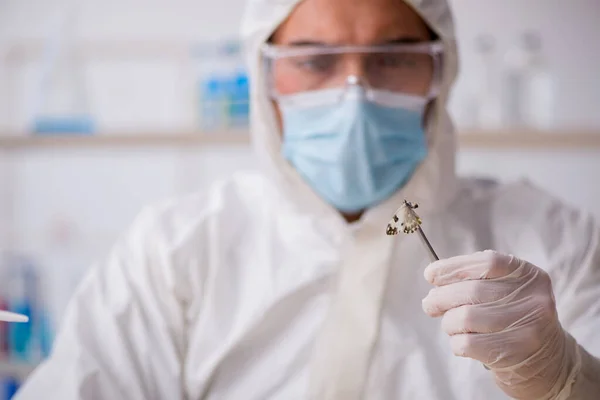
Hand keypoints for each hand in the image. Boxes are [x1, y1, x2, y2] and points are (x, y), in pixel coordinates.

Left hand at [422, 250, 579, 398]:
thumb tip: (434, 277)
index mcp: (529, 276)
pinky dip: (455, 342)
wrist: (546, 361)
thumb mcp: (506, 291)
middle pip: (471, 291)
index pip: (487, 263)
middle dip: (441, 297)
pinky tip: (462, 342)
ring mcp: (527, 328)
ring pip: (465, 318)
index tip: (431, 274)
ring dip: (448, 322)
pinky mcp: (514, 354)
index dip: (453, 267)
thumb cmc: (513, 319)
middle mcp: (533, 299)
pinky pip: (467, 343)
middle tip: (430, 304)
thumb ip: (475, 279)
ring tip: (451, 325)